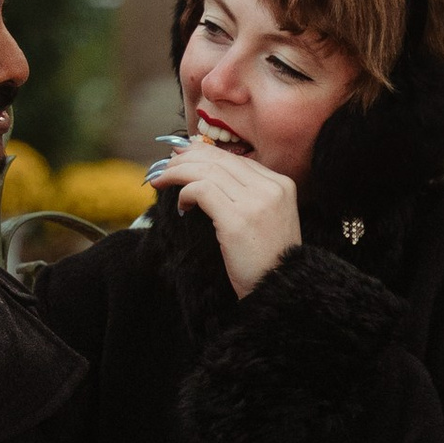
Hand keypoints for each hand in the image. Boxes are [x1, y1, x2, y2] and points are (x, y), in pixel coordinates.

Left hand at [147, 130, 302, 295]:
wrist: (278, 288)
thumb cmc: (266, 259)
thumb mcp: (266, 218)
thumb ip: (246, 194)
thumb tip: (207, 170)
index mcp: (281, 184)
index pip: (236, 158)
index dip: (204, 154)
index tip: (182, 158)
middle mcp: (271, 188)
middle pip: (219, 159)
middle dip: (185, 159)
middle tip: (164, 167)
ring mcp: (256, 202)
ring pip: (207, 170)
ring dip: (177, 173)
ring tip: (162, 180)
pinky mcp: (237, 219)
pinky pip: (201, 190)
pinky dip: (185, 193)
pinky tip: (182, 206)